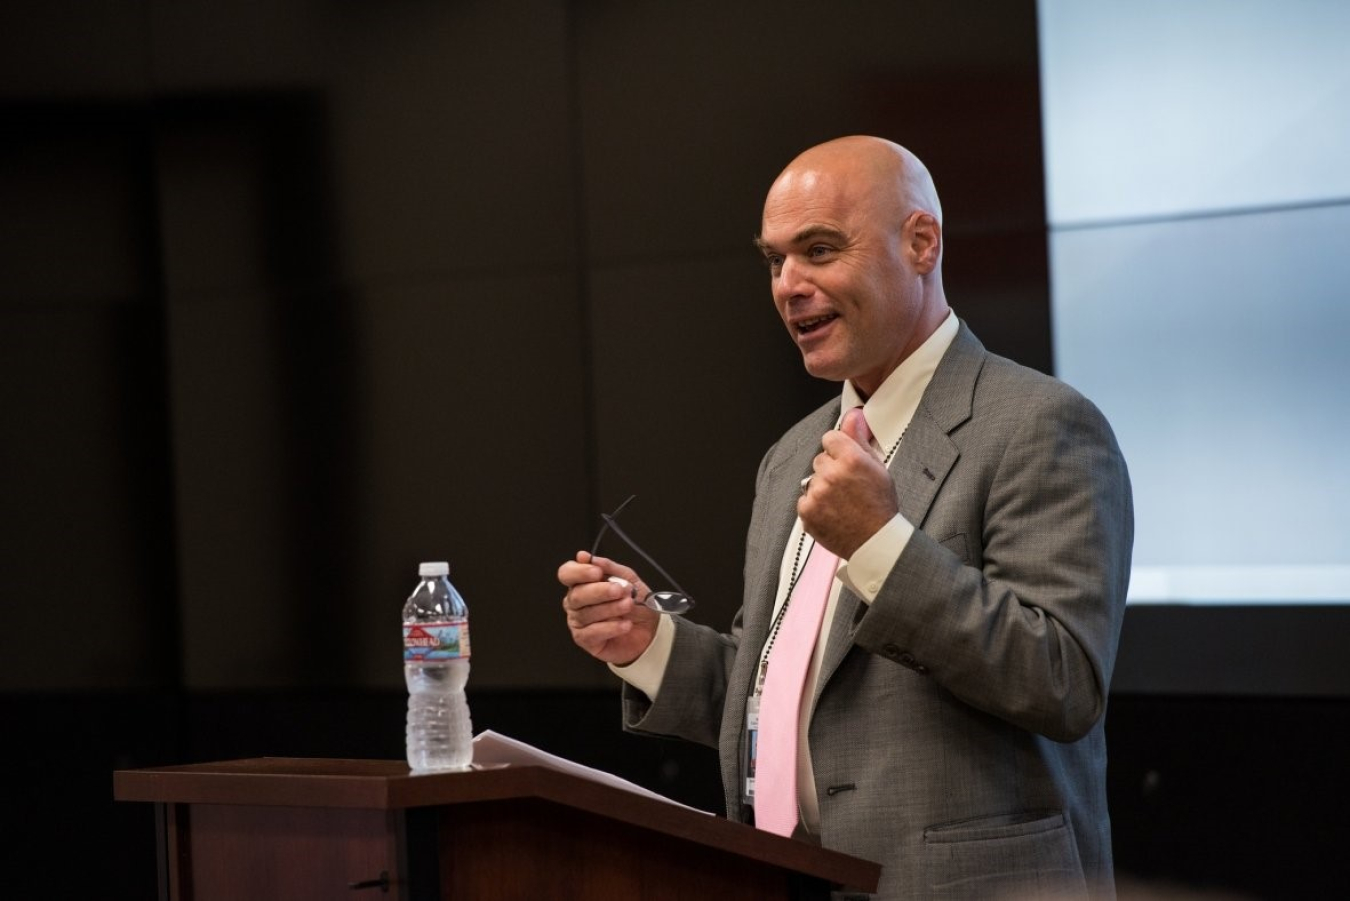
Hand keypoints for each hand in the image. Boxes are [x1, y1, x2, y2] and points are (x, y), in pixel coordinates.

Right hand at [558, 552, 659, 665]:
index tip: (597, 572)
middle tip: (619, 590)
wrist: (650, 628)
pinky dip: (611, 627)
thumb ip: (608, 567)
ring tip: (628, 605)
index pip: (567, 574)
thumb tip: (588, 557)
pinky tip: (625, 624)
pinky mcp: (585, 640)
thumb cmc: (636, 602)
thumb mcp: (627, 578)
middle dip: (600, 591)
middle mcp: (576, 602)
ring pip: (586, 614)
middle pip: (577, 594)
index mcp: (582, 583)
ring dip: (610, 608)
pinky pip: (592, 633)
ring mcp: (578, 622)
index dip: (579, 572)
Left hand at [798, 407, 898, 558]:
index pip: (829, 438)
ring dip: (822, 488)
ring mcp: (817, 493)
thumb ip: (859, 439)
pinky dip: (815, 506)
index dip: (838, 450)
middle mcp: (831, 474)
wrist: (875, 541)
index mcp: (851, 459)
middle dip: (831, 470)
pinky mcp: (806, 511)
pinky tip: (833, 513)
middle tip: (847, 488)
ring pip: (812, 480)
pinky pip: (805, 499)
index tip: (845, 462)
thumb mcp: (877, 467)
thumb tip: (852, 416)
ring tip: (841, 503)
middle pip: (820, 460)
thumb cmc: (880, 506)